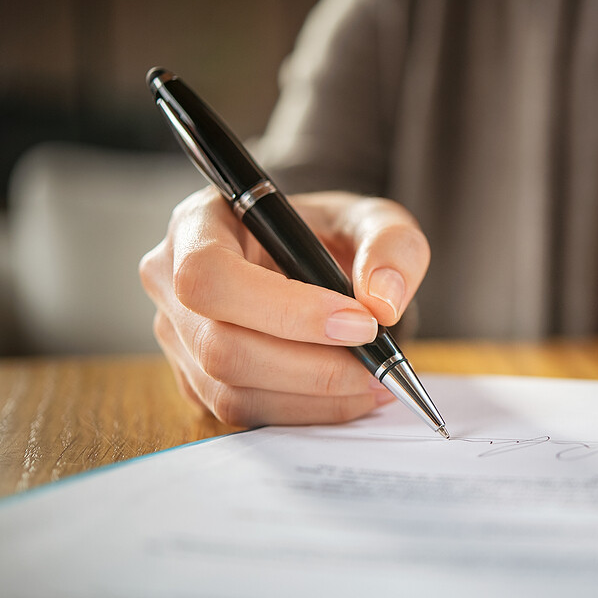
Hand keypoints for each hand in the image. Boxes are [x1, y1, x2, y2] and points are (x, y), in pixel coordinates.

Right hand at [139, 187, 429, 426]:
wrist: (317, 261)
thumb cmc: (333, 233)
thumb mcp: (374, 219)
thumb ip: (390, 246)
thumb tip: (382, 303)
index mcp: (200, 223)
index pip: (211, 275)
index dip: (284, 309)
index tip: (359, 323)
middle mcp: (171, 281)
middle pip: (219, 345)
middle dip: (310, 367)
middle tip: (377, 366)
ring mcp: (179, 338)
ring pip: (231, 390)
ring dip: (314, 398)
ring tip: (375, 382)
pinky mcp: (197, 381)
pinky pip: (246, 412)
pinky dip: (306, 411)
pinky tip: (351, 393)